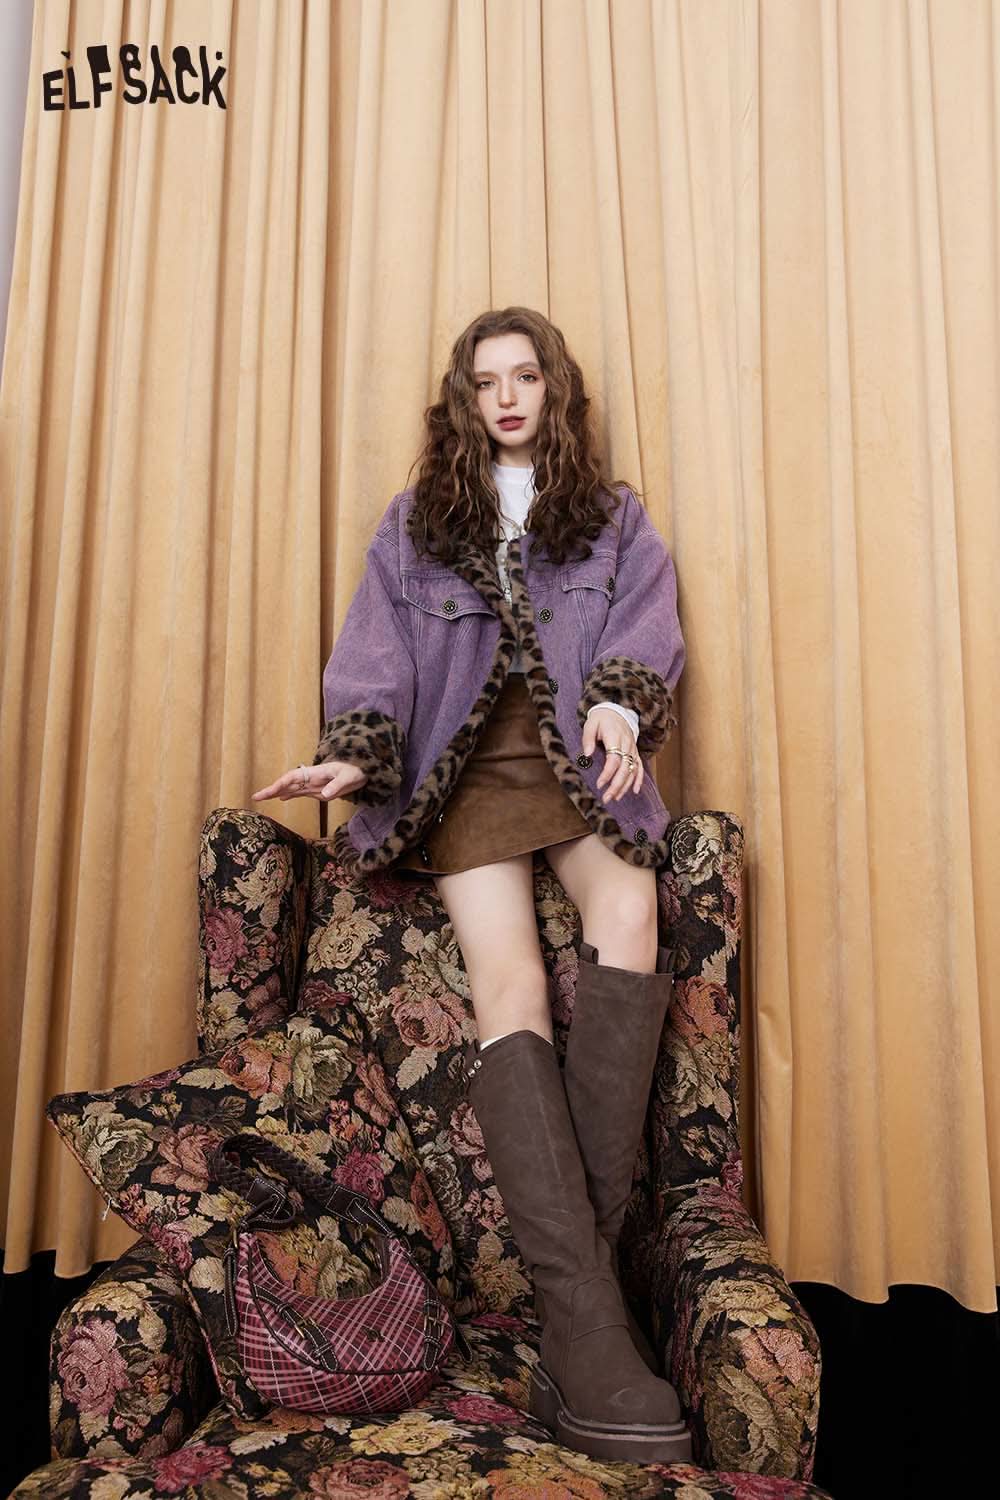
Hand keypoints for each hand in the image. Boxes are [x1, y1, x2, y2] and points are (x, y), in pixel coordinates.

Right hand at [251, 759, 368, 802]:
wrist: (363, 771)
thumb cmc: (356, 771)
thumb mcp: (349, 778)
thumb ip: (337, 785)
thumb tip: (325, 794)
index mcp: (315, 773)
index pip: (293, 778)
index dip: (280, 784)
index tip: (270, 792)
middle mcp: (311, 778)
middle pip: (287, 783)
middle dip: (272, 790)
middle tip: (256, 797)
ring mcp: (313, 784)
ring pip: (291, 788)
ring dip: (277, 792)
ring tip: (262, 798)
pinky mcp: (317, 789)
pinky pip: (299, 792)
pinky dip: (289, 795)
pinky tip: (281, 799)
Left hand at [581, 709, 643, 801]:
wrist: (616, 710)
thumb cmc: (600, 719)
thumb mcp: (590, 725)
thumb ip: (588, 739)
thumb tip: (587, 755)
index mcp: (615, 737)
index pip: (614, 759)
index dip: (607, 774)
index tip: (599, 784)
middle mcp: (627, 744)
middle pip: (625, 768)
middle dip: (616, 785)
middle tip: (606, 798)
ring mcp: (632, 749)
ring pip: (632, 770)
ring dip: (625, 786)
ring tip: (615, 798)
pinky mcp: (635, 752)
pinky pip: (640, 767)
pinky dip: (639, 779)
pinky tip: (634, 791)